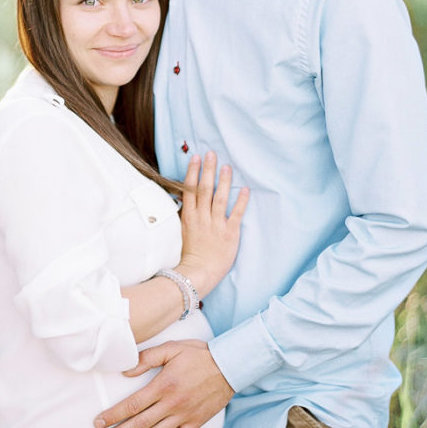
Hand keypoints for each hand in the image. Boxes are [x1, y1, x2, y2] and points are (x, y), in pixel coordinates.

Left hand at [94, 339, 232, 427]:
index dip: (114, 415)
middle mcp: (172, 404)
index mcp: (164, 385)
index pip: (133, 405)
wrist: (230, 366)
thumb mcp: (171, 348)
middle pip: (140, 424)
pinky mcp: (195, 423)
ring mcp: (184, 415)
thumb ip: (147, 358)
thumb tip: (126, 371)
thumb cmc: (198, 355)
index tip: (99, 422)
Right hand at [179, 152, 248, 297]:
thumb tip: (184, 200)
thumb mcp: (181, 233)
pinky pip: (236, 214)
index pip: (190, 189)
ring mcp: (215, 224)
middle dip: (208, 169)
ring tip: (227, 166)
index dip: (193, 172)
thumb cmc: (189, 256)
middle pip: (204, 189)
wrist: (197, 274)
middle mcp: (201, 217)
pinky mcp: (229, 233)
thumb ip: (185, 216)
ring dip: (223, 181)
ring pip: (219, 198)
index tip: (197, 158)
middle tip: (212, 153)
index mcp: (189, 217)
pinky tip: (245, 189)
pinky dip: (241, 201)